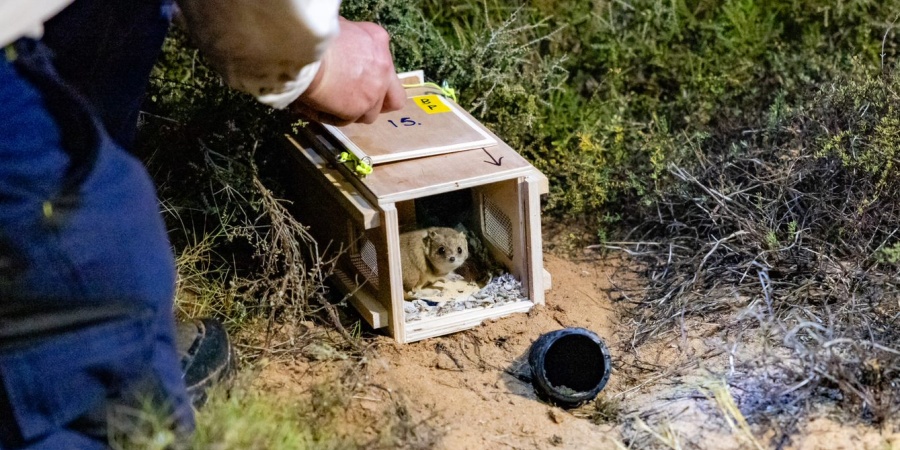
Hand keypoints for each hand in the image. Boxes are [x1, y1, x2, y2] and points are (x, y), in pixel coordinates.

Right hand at [291, 18, 405, 125]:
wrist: (305, 51)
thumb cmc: (315, 35)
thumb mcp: (338, 26)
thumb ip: (349, 39)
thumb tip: (341, 45)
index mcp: (378, 40)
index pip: (385, 64)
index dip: (369, 74)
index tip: (352, 77)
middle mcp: (383, 67)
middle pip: (394, 98)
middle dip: (380, 103)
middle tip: (360, 103)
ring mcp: (374, 91)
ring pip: (369, 114)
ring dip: (351, 112)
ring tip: (330, 104)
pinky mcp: (360, 109)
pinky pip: (345, 121)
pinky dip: (331, 117)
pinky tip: (316, 107)